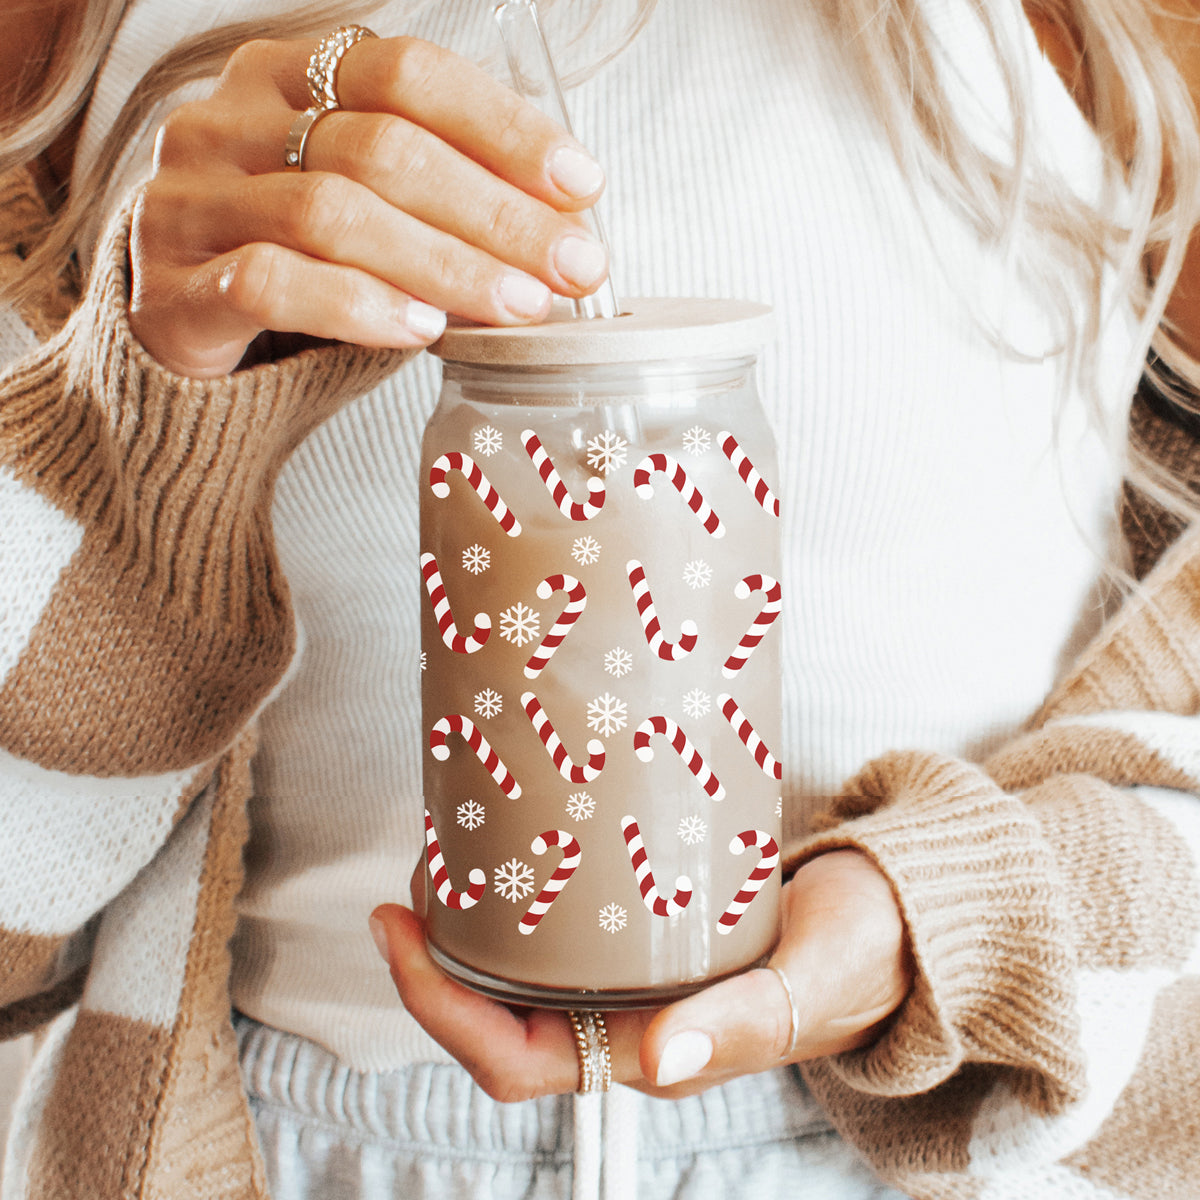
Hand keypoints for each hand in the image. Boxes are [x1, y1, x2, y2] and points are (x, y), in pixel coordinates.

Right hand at [129, 35, 608, 376]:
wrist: (175, 322)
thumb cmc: (294, 257)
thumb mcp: (366, 202)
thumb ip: (441, 196)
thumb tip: (565, 224)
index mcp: (285, 76)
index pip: (406, 73)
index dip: (502, 126)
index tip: (581, 185)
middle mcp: (229, 120)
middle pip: (381, 147)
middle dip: (495, 212)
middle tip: (572, 265)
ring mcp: (192, 199)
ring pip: (332, 214)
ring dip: (445, 263)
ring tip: (516, 305)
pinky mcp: (171, 287)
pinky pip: (271, 282)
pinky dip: (359, 305)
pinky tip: (421, 329)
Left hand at [369, 848, 912, 1102]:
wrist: (893, 922)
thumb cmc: (862, 955)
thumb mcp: (812, 981)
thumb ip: (746, 1021)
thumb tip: (660, 1056)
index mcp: (651, 1052)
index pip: (511, 1062)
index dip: (439, 1008)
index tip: (398, 928)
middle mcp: (626, 1022)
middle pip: (493, 1017)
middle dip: (434, 960)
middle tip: (411, 875)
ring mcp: (632, 980)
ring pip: (520, 971)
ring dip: (470, 923)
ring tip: (444, 849)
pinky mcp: (645, 935)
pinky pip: (562, 929)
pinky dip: (521, 892)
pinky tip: (511, 839)